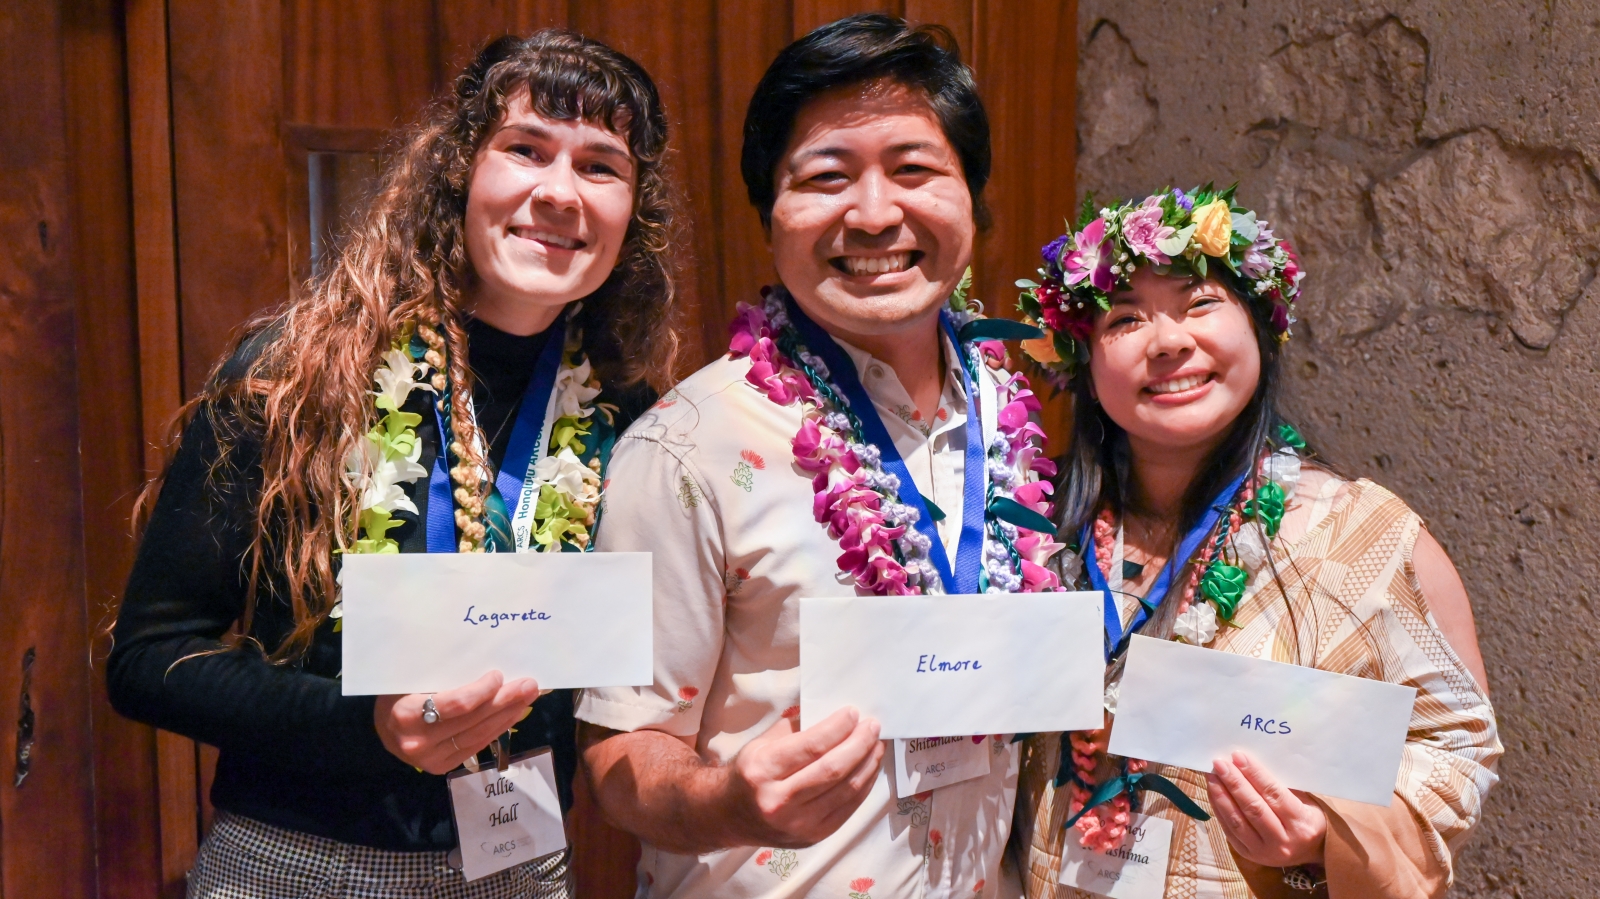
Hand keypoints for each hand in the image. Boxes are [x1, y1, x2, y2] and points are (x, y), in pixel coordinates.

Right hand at [374, 670, 539, 774]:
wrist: (382, 727)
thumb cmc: (397, 693)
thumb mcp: (409, 677)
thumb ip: (438, 671)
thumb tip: (482, 655)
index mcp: (405, 714)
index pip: (454, 704)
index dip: (481, 691)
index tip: (498, 675)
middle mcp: (417, 741)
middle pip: (472, 720)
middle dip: (505, 701)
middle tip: (529, 684)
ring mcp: (430, 758)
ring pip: (478, 734)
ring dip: (507, 715)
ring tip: (527, 697)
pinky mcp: (442, 766)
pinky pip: (476, 745)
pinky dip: (497, 728)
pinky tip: (513, 714)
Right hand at [723, 707, 883, 848]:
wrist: (730, 816)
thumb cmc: (749, 772)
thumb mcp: (762, 743)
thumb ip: (796, 729)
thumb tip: (835, 716)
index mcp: (762, 771)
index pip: (811, 746)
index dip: (837, 728)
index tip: (853, 713)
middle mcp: (779, 801)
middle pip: (832, 770)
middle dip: (859, 744)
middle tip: (873, 726)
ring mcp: (798, 824)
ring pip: (846, 791)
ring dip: (868, 764)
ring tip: (877, 745)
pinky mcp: (813, 837)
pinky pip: (848, 809)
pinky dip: (864, 786)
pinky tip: (869, 768)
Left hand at [1205, 751, 1326, 867]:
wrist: (1310, 852)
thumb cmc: (1306, 817)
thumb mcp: (1305, 801)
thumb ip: (1282, 786)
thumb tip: (1250, 763)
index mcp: (1301, 824)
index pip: (1274, 795)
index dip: (1255, 774)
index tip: (1238, 756)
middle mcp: (1283, 841)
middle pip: (1254, 808)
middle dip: (1234, 783)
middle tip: (1220, 764)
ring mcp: (1264, 851)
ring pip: (1238, 821)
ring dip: (1221, 796)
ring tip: (1212, 776)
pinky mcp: (1249, 855)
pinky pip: (1229, 831)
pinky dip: (1219, 810)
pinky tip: (1213, 793)